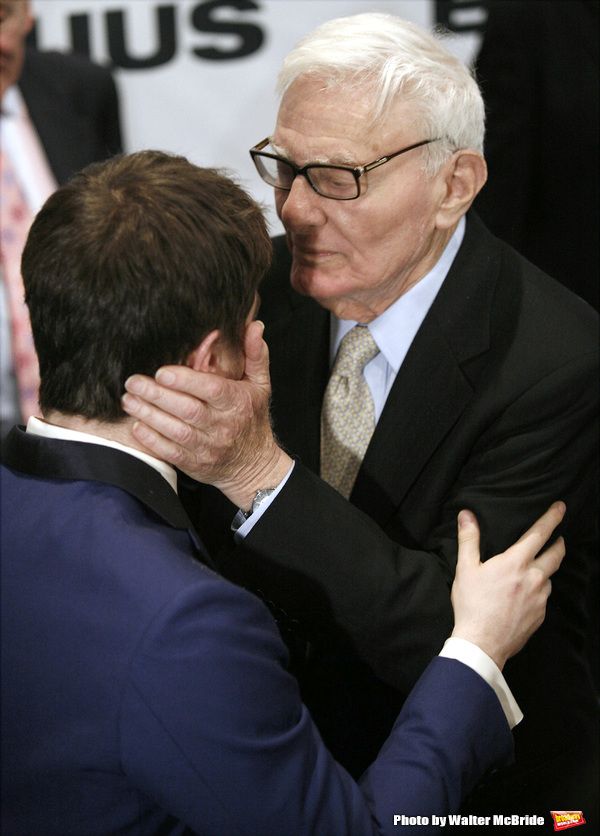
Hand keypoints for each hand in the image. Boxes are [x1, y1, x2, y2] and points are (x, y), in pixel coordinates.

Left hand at [121, 320, 292, 508]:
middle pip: (187, 410)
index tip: (161, 371)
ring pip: (175, 431)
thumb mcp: (260, 385)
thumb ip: (255, 355)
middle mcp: (222, 426)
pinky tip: (137, 425)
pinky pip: (170, 452)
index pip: (211, 390)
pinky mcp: (194, 463)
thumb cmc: (252, 419)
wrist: (253, 465)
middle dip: (157, 395)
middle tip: (133, 381)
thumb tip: (255, 326)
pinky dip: (151, 440)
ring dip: (148, 415)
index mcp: (236, 403)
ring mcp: (207, 447)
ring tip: (128, 399)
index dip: (184, 381)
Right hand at [450, 503, 565, 669]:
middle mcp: (533, 578)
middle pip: (556, 555)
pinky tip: (524, 597)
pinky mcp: (540, 616)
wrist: (482, 643)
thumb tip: (466, 515)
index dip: (552, 518)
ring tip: (534, 571)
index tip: (561, 507)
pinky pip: (543, 598)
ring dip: (545, 571)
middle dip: (559, 543)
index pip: (539, 533)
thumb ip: (469, 539)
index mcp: (516, 562)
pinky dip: (537, 591)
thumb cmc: (472, 605)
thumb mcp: (465, 568)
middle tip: (559, 538)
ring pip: (549, 578)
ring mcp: (540, 598)